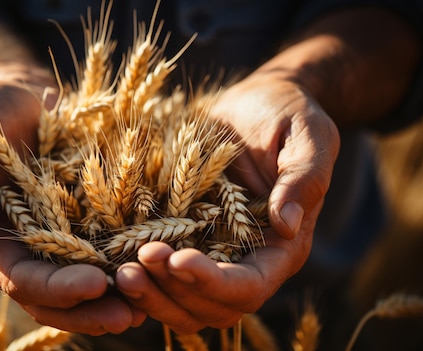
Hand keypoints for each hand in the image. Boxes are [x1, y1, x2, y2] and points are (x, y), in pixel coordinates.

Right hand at [0, 69, 145, 334]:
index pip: (20, 278)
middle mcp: (24, 248)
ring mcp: (57, 240)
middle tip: (130, 314)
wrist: (23, 96)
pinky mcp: (84, 225)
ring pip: (80, 288)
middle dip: (90, 310)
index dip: (56, 288)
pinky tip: (155, 274)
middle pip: (53, 298)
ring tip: (149, 307)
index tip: (95, 284)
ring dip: (112, 303)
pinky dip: (125, 270)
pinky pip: (104, 257)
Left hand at [114, 72, 339, 332]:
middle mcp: (246, 260)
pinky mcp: (184, 239)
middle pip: (211, 306)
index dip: (214, 282)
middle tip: (138, 261)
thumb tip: (286, 225)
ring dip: (151, 295)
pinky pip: (161, 276)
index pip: (250, 287)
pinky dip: (141, 279)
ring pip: (183, 302)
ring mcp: (212, 252)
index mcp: (281, 247)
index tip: (178, 259)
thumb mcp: (309, 138)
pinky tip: (113, 262)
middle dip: (174, 291)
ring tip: (120, 271)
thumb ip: (303, 180)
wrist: (254, 104)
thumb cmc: (287, 115)